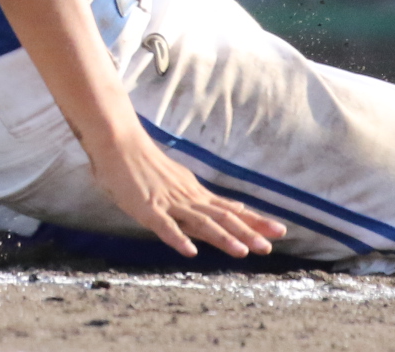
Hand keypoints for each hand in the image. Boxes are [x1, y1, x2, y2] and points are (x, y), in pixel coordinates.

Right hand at [83, 118, 284, 258]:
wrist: (117, 142)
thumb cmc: (141, 161)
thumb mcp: (175, 179)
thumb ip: (194, 196)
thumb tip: (221, 206)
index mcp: (193, 192)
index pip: (228, 209)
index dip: (253, 220)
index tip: (277, 230)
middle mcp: (187, 197)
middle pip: (222, 217)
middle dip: (247, 231)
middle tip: (271, 246)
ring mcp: (168, 202)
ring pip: (201, 222)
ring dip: (222, 237)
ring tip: (242, 252)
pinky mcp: (147, 208)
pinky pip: (165, 226)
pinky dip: (178, 238)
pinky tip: (190, 252)